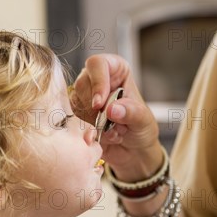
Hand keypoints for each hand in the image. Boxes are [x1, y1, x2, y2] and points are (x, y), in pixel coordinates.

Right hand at [70, 54, 160, 178]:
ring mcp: (83, 99)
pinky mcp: (75, 117)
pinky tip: (103, 138)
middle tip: (112, 123)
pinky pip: (72, 122)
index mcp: (115, 71)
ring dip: (94, 124)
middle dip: (95, 109)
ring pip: (75, 105)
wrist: (133, 153)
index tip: (100, 104)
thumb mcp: (144, 120)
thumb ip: (131, 112)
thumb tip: (111, 109)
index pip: (98, 64)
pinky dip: (88, 133)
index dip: (97, 82)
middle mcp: (96, 81)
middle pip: (82, 84)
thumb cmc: (141, 129)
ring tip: (114, 132)